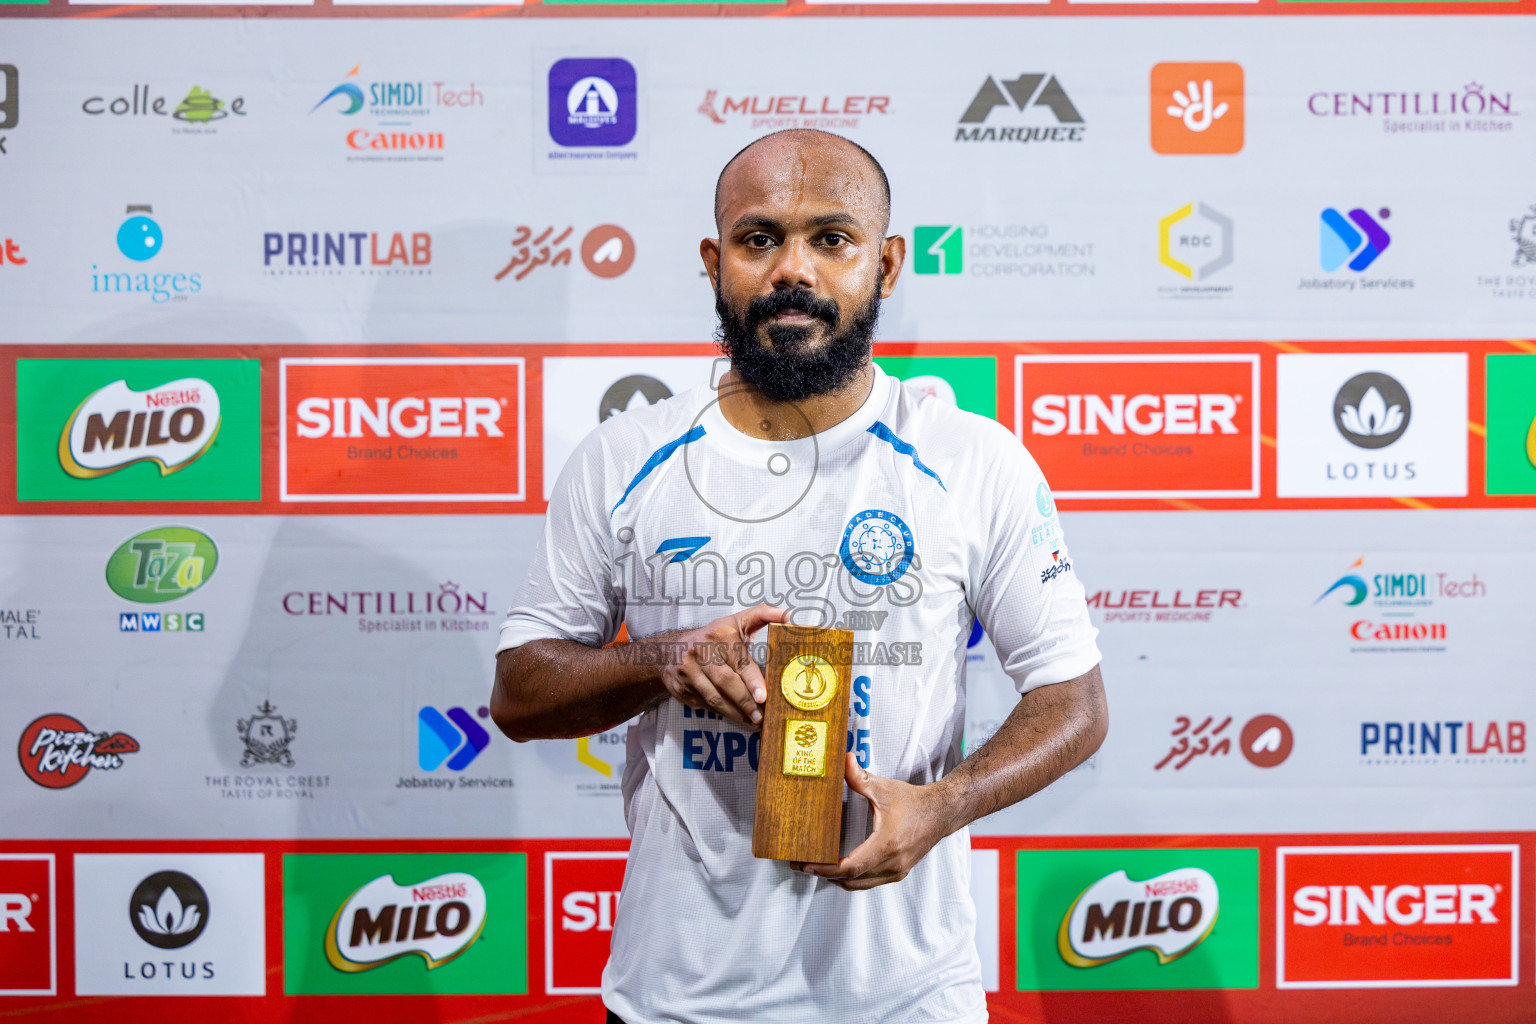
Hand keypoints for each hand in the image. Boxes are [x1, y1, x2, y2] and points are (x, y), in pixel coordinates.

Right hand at [654, 603, 784, 727]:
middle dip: (746, 702)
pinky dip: (724, 714)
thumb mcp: (735, 621)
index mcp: (719, 636)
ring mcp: (689, 673)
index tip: (763, 696)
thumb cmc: (712, 637)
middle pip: (726, 683)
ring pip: (715, 698)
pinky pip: (706, 705)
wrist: (669, 649)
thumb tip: (788, 615)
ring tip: (754, 721)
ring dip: (736, 713)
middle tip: (762, 717)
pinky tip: (738, 718)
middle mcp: (701, 653)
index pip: (738, 661)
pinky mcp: (682, 689)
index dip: (751, 680)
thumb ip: (762, 615)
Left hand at [793, 754, 949, 890]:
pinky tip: (840, 869)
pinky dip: (852, 879)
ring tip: (816, 867)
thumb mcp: (884, 788)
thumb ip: (860, 777)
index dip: (825, 869)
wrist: (941, 813)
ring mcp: (896, 871)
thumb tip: (843, 761)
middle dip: (824, 874)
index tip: (806, 864)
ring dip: (837, 879)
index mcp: (886, 844)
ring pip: (860, 885)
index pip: (850, 867)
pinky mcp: (898, 872)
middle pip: (851, 880)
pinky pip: (869, 882)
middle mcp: (892, 864)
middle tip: (801, 865)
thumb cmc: (915, 802)